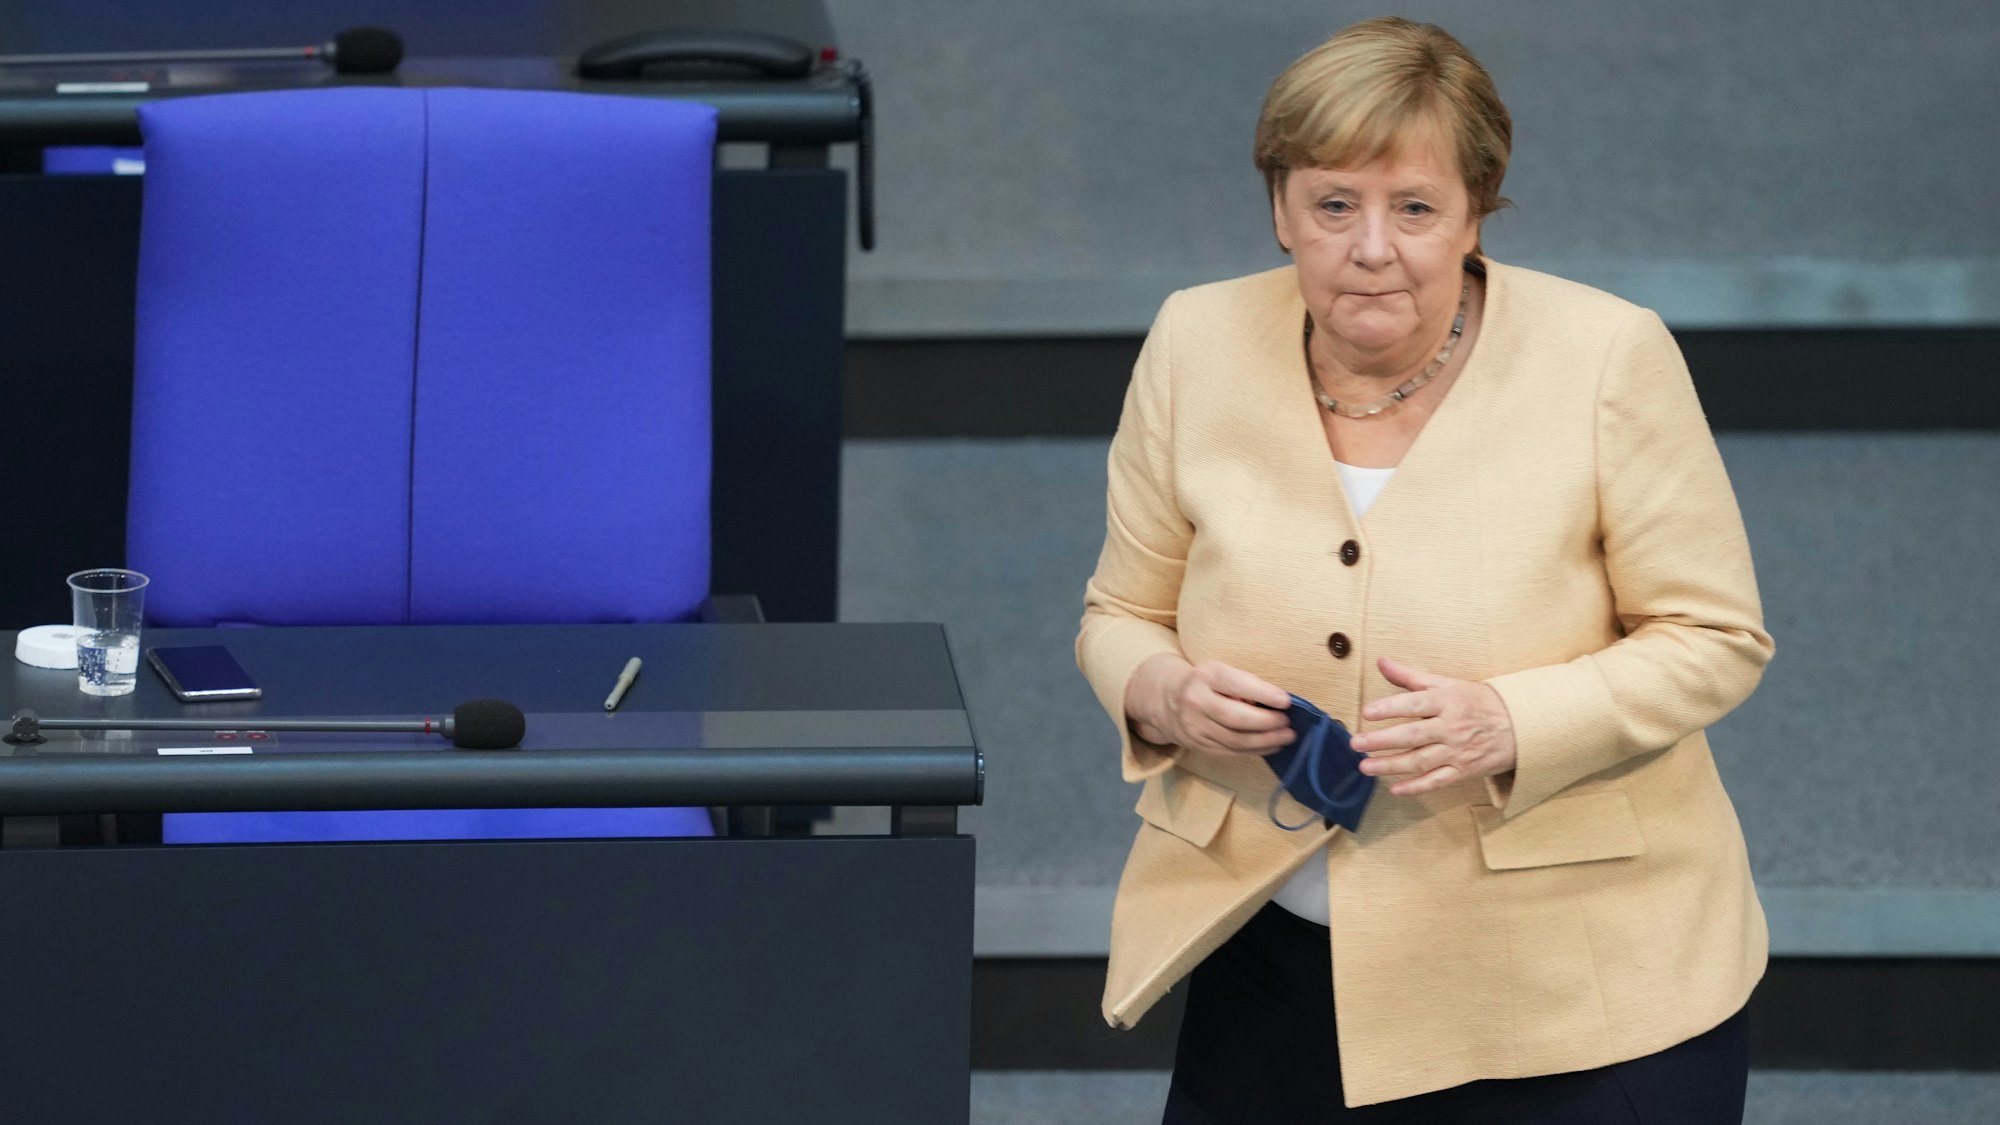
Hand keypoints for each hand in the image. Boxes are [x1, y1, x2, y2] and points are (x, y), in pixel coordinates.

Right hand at [1125, 654, 1295, 758]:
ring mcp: (1195, 727)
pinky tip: (1271, 746)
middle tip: (1288, 723)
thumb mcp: (1219, 672)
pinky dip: (1255, 751)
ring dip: (1266, 741)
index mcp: (1204, 677)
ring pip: (1235, 741)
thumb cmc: (1204, 682)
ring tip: (1287, 737)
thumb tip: (1276, 704)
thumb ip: (1244, 684)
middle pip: (1236, 718)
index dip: (1264, 694)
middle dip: (1267, 723)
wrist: (1164, 699)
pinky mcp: (1198, 745)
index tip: (1286, 701)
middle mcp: (1196, 702)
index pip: (1236, 685)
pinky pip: (1230, 752)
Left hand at [1350, 656, 1516, 796]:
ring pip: (1420, 761)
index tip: (1367, 712)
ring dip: (1391, 766)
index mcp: (1447, 701)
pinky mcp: (1464, 770)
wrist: (1520, 725)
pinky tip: (1395, 789)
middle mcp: (1451, 727)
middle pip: (1412, 736)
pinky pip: (1437, 781)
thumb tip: (1382, 662)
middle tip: (1356, 743)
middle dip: (1382, 741)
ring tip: (1365, 767)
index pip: (1414, 704)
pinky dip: (1416, 787)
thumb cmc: (1479, 701)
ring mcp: (1457, 751)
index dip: (1390, 708)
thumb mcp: (1448, 683)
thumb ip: (1412, 677)